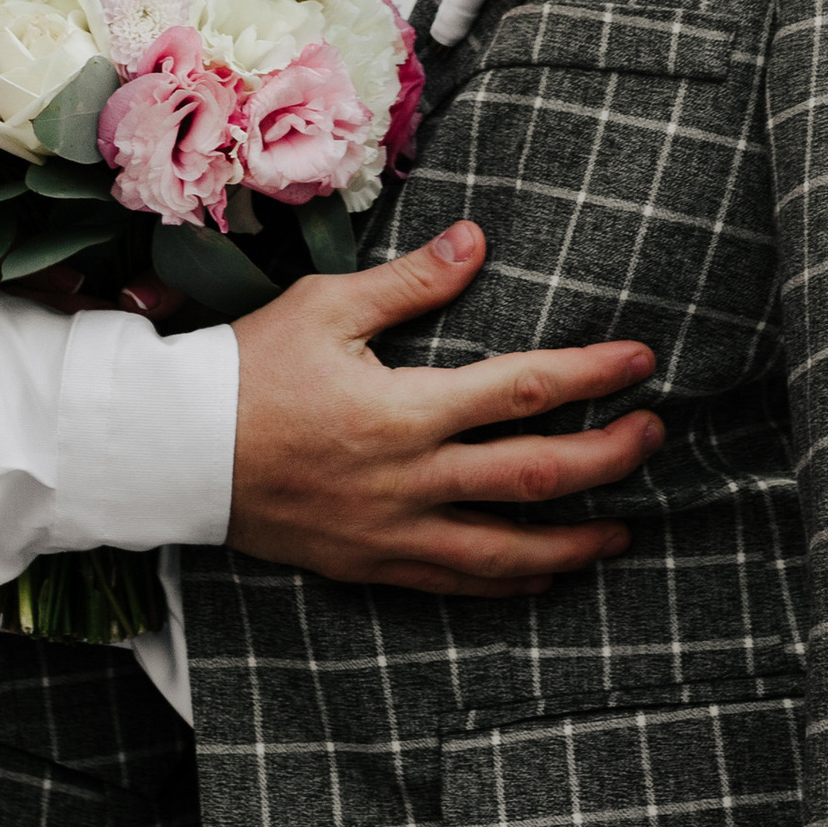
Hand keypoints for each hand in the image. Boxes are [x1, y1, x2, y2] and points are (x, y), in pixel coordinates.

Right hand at [229, 220, 661, 596]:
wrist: (173, 454)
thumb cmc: (246, 368)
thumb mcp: (324, 307)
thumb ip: (410, 283)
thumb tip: (477, 242)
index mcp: (402, 410)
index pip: (523, 390)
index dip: (591, 375)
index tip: (640, 361)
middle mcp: (407, 481)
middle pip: (535, 477)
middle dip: (607, 458)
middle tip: (654, 436)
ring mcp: (390, 533)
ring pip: (506, 552)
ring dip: (574, 541)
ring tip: (623, 529)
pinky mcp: (369, 565)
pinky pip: (455, 585)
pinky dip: (509, 582)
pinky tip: (543, 575)